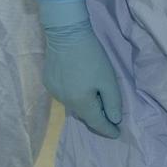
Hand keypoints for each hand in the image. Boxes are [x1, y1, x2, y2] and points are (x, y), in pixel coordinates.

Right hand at [37, 0, 122, 138]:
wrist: (67, 33)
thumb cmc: (91, 56)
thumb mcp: (108, 79)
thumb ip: (112, 102)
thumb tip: (114, 119)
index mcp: (80, 102)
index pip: (96, 122)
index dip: (108, 129)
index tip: (117, 133)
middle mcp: (64, 101)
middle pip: (84, 114)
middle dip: (97, 118)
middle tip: (109, 118)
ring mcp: (54, 92)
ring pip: (73, 105)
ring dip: (85, 105)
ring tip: (96, 101)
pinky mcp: (48, 82)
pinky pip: (65, 95)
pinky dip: (74, 95)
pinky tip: (80, 86)